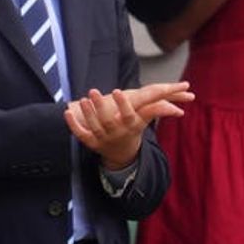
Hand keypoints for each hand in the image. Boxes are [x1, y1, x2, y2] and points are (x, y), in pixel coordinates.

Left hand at [65, 81, 193, 169]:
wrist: (121, 153)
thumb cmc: (133, 128)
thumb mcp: (145, 120)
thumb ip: (158, 111)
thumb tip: (177, 108)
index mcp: (130, 125)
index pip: (128, 116)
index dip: (123, 105)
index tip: (117, 91)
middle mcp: (116, 132)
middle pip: (107, 121)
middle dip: (99, 106)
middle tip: (93, 91)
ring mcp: (102, 138)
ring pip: (93, 127)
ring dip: (87, 114)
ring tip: (82, 99)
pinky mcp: (90, 142)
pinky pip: (80, 135)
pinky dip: (73, 125)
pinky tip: (67, 112)